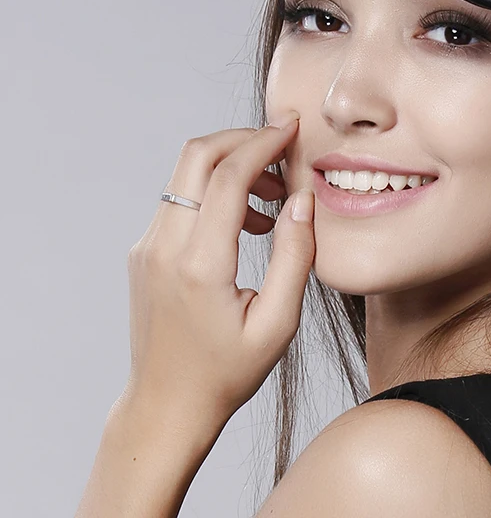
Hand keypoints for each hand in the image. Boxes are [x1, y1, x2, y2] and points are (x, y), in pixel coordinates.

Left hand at [121, 112, 313, 425]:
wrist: (165, 406)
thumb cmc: (226, 373)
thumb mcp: (278, 324)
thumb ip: (295, 256)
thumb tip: (303, 201)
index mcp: (199, 265)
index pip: (228, 175)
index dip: (263, 142)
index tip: (291, 127)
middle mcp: (164, 247)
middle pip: (197, 155)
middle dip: (243, 138)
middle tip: (283, 148)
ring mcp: (148, 246)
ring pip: (186, 172)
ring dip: (231, 165)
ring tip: (273, 195)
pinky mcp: (145, 251)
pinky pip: (180, 198)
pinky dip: (215, 189)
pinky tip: (247, 221)